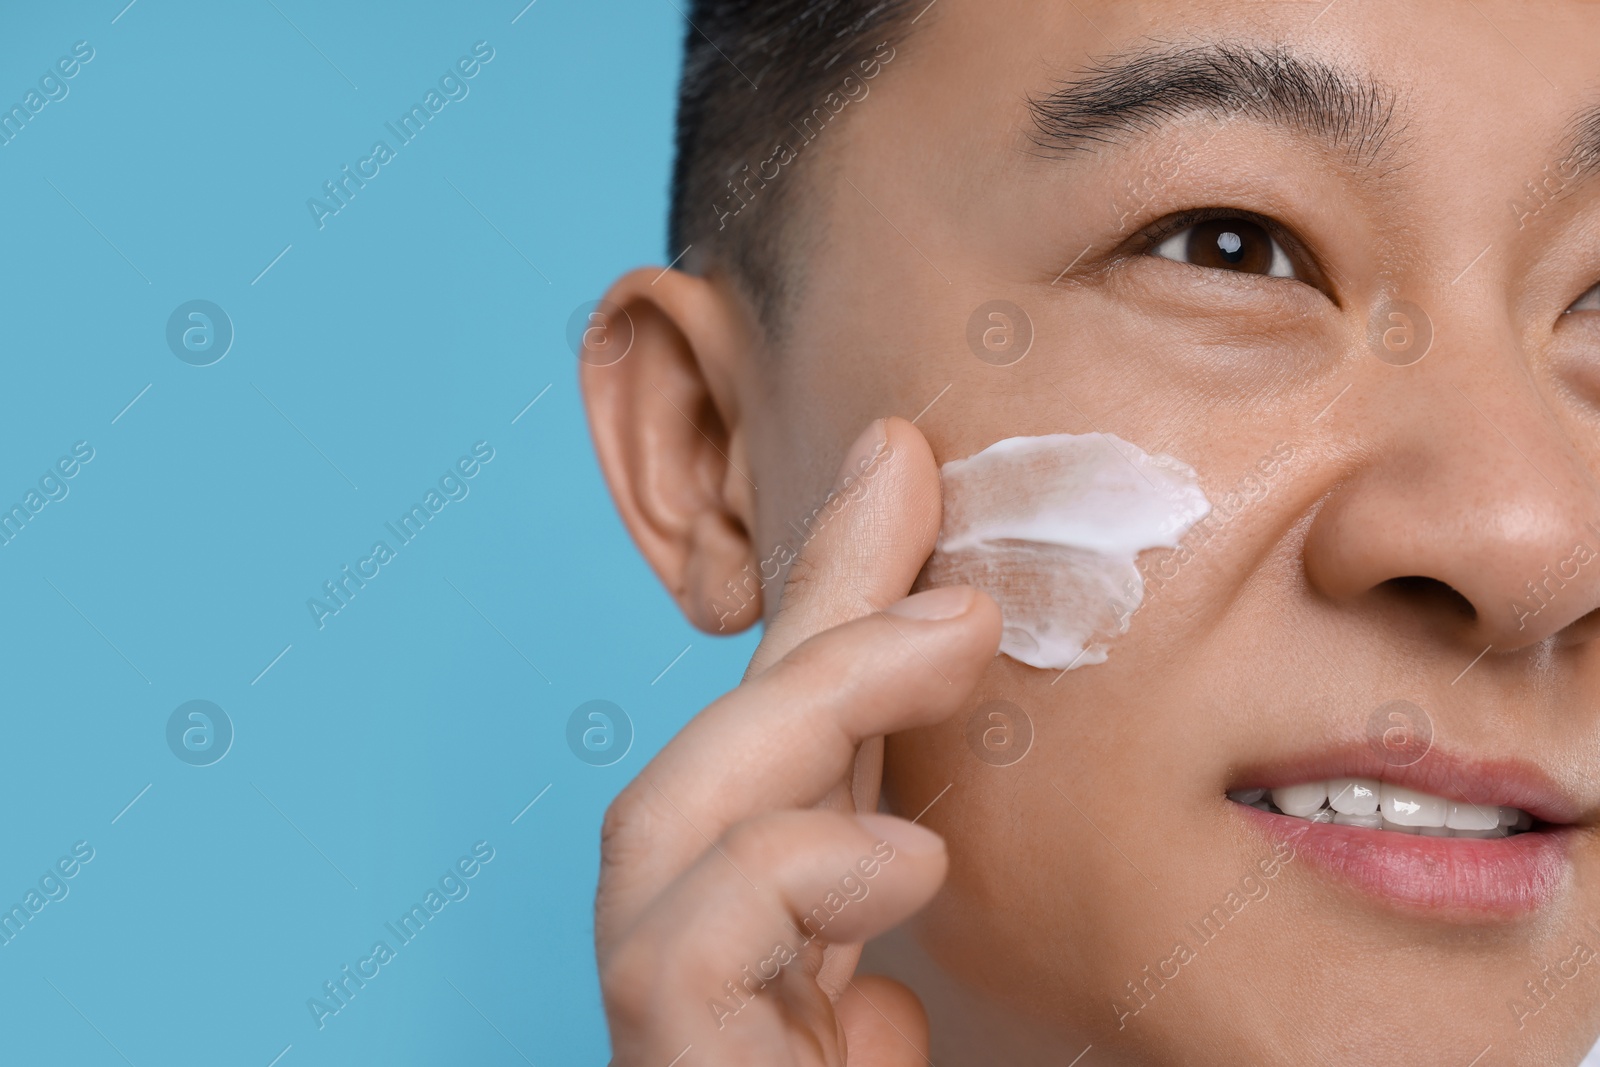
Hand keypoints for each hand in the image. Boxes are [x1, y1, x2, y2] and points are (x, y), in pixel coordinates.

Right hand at [596, 416, 1001, 1065]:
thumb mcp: (885, 1038)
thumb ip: (872, 1005)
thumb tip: (885, 1000)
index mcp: (755, 953)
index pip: (780, 754)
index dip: (833, 609)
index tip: (894, 461)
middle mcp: (687, 967)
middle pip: (719, 758)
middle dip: (819, 618)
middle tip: (918, 490)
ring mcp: (664, 1018)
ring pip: (663, 822)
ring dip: (806, 700)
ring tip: (951, 636)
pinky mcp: (669, 1064)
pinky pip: (676, 952)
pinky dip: (783, 873)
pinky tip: (902, 859)